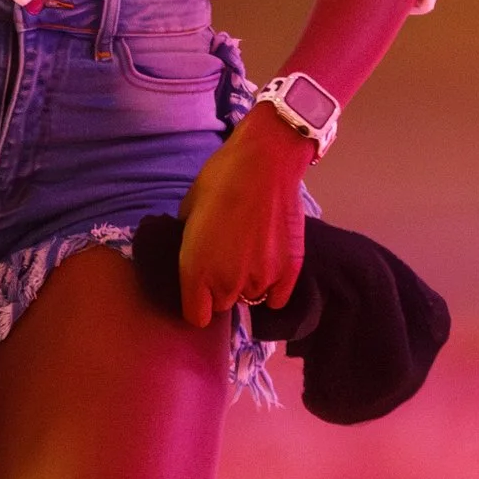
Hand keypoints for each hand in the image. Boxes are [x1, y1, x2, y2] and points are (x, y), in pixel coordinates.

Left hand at [174, 108, 311, 326]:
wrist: (266, 162)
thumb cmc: (220, 179)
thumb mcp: (188, 210)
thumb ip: (189, 242)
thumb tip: (194, 250)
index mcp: (197, 272)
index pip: (196, 317)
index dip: (196, 303)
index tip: (198, 289)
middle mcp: (229, 284)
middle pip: (223, 306)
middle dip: (220, 289)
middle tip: (223, 258)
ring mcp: (262, 280)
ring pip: (250, 297)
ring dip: (247, 283)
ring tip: (248, 252)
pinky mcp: (290, 272)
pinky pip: (276, 298)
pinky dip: (272, 287)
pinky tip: (268, 265)